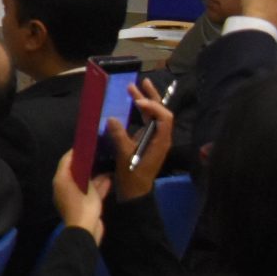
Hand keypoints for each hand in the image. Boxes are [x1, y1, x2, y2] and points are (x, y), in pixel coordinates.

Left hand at [51, 149, 109, 239]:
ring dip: (95, 174)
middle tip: (99, 152)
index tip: (87, 144)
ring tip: (107, 162)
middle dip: (87, 162)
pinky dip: (98, 185)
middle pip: (76, 170)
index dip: (76, 152)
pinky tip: (110, 178)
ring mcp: (74, 196)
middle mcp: (65, 186)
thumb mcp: (88, 187)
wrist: (85, 230)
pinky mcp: (83, 204)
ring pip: (85, 181)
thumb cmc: (84, 206)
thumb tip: (88, 160)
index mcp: (62, 180)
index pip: (66, 161)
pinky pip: (90, 191)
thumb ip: (88, 173)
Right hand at [110, 79, 173, 200]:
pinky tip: (131, 105)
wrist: (135, 193)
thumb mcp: (124, 157)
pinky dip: (140, 112)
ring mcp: (154, 139)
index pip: (164, 117)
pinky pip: (146, 122)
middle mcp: (160, 137)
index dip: (153, 106)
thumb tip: (112, 118)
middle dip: (152, 97)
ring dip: (145, 102)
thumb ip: (120, 137)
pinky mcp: (146, 141)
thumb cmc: (132, 176)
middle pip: (161, 112)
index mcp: (160, 140)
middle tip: (142, 82)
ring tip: (134, 87)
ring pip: (154, 116)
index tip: (137, 101)